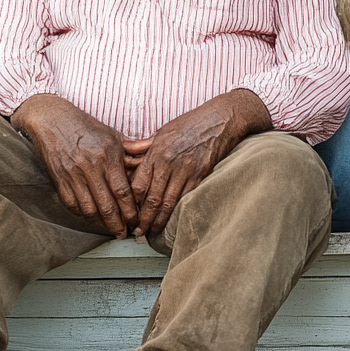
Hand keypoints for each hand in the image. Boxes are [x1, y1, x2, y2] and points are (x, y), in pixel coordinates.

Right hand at [11, 94, 137, 237]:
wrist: (51, 119)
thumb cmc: (86, 126)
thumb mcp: (112, 134)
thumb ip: (133, 148)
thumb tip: (153, 151)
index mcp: (108, 156)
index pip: (123, 190)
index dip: (130, 209)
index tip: (136, 220)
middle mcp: (90, 167)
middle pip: (106, 204)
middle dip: (118, 222)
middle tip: (125, 233)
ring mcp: (72, 174)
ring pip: (88, 208)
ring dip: (101, 223)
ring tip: (111, 230)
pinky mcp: (58, 179)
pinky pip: (72, 204)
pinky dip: (83, 215)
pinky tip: (92, 219)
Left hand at [128, 89, 271, 237]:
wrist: (221, 118)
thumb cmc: (192, 122)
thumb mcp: (164, 132)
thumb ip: (149, 151)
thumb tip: (135, 165)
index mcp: (155, 152)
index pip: (136, 185)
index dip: (130, 204)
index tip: (127, 213)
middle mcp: (168, 162)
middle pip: (150, 199)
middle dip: (142, 219)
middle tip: (136, 231)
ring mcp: (185, 170)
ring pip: (167, 203)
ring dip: (158, 220)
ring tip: (151, 231)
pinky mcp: (201, 174)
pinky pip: (185, 198)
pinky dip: (177, 212)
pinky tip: (171, 220)